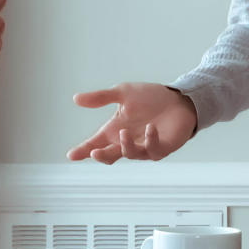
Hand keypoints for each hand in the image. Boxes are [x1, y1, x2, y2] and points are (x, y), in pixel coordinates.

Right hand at [67, 82, 196, 163]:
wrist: (177, 98)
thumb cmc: (149, 97)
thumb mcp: (122, 93)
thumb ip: (100, 97)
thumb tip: (75, 99)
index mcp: (115, 131)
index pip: (95, 144)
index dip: (82, 150)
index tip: (71, 155)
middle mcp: (128, 142)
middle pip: (110, 155)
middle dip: (102, 155)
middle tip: (94, 152)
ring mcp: (145, 147)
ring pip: (131, 154)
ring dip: (126, 146)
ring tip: (124, 133)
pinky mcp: (163, 147)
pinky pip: (154, 150)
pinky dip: (151, 140)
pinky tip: (150, 128)